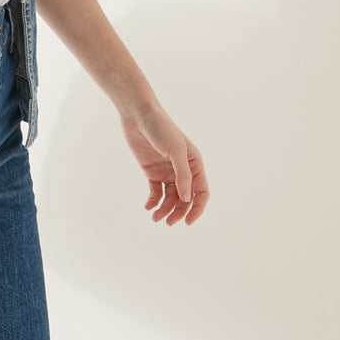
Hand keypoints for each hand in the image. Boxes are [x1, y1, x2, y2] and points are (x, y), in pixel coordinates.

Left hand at [119, 100, 209, 224]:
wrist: (138, 116)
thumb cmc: (161, 128)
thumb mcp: (176, 151)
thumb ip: (183, 175)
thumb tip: (187, 199)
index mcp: (195, 164)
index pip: (202, 192)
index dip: (198, 208)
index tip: (188, 221)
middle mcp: (183, 170)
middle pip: (185, 199)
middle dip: (178, 212)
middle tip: (168, 223)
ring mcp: (167, 172)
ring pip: (170, 198)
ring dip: (164, 210)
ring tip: (155, 218)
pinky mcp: (151, 172)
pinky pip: (155, 192)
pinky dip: (153, 202)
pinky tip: (148, 207)